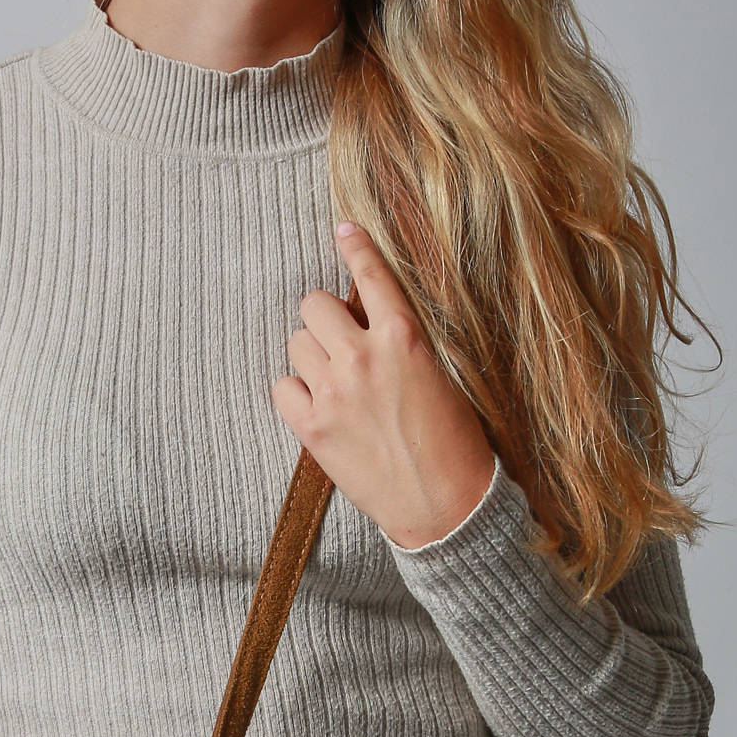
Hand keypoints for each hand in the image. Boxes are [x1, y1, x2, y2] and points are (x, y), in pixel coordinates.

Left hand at [271, 221, 497, 548]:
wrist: (444, 506)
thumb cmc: (455, 445)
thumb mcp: (443, 377)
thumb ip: (404, 344)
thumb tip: (373, 323)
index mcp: (403, 338)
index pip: (370, 274)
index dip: (354, 246)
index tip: (343, 230)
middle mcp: (363, 357)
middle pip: (314, 305)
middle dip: (325, 319)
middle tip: (340, 343)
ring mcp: (333, 392)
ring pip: (295, 343)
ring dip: (310, 355)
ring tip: (334, 381)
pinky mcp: (313, 428)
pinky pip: (281, 386)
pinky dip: (294, 392)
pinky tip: (316, 405)